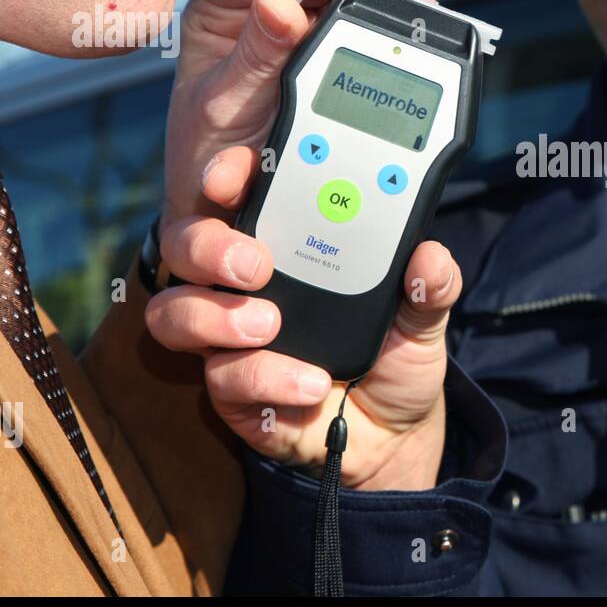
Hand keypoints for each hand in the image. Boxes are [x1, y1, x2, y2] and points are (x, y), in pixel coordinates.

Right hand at [144, 145, 461, 489]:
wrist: (394, 432)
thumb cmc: (396, 353)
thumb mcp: (424, 315)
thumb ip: (430, 286)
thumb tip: (431, 258)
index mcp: (286, 246)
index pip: (239, 194)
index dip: (227, 175)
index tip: (236, 173)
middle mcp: (244, 285)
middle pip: (186, 245)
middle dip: (207, 244)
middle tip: (254, 262)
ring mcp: (229, 337)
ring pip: (176, 312)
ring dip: (214, 314)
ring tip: (268, 324)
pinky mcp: (233, 391)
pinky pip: (222, 378)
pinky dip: (264, 377)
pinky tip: (309, 383)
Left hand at [160, 0, 434, 243]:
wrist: (226, 207)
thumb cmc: (206, 154)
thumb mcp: (224, 104)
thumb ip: (251, 55)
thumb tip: (278, 3)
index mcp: (225, 12)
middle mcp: (266, 17)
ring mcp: (304, 39)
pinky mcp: (334, 63)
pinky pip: (365, 31)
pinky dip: (392, 22)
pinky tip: (414, 17)